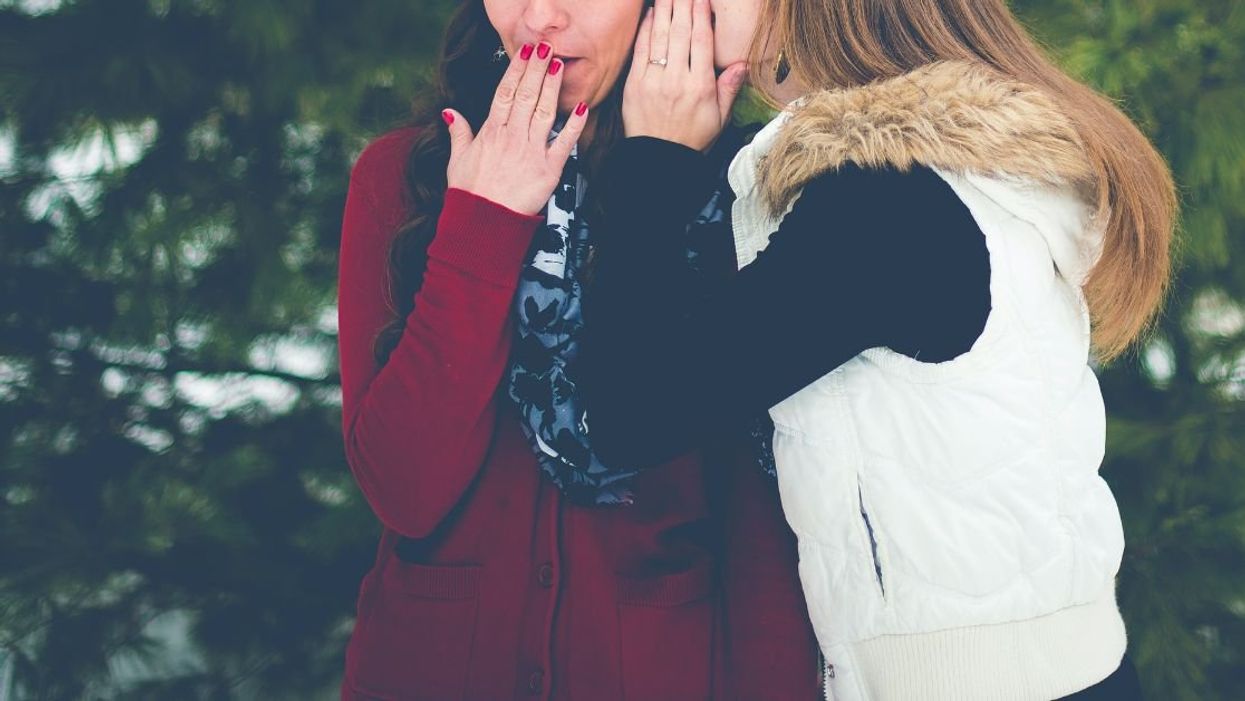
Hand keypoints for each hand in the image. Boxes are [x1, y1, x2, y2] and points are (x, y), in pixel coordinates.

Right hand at [442, 42, 588, 215]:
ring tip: (559, 65)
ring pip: (543, 112)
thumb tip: (450, 112)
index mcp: (491, 132)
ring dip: (552, 87)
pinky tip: (581, 107)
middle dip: (536, 69)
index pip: (505, 93)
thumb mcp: (456, 161)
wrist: (483, 223)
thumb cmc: (470, 194)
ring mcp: (530, 152)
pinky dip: (574, 125)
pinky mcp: (548, 170)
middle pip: (525, 95)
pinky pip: (564, 143)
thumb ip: (458, 133)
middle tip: (545, 48)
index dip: (516, 70)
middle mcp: (511, 137)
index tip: (524, 53)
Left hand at [623, 0, 746, 151]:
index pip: (701, 41)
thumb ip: (729, 89)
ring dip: (665, 9)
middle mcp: (677, 80)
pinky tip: (652, 13)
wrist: (659, 160)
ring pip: (661, 36)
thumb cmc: (691, 139)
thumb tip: (742, 64)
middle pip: (681, 32)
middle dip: (683, 4)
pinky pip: (641, 50)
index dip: (701, 15)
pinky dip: (646, 29)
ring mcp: (654, 80)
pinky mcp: (634, 84)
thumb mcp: (719, 118)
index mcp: (700, 87)